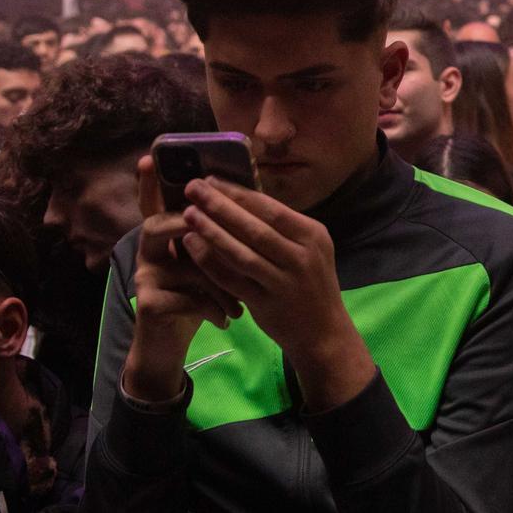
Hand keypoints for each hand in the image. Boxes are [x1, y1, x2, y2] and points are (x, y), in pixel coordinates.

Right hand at [121, 157, 242, 403]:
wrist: (172, 344)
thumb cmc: (197, 298)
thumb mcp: (208, 265)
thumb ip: (217, 237)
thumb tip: (249, 202)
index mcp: (164, 237)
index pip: (155, 204)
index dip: (150, 183)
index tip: (149, 158)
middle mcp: (148, 251)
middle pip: (160, 225)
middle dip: (199, 230)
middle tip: (226, 240)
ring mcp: (145, 277)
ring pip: (183, 264)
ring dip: (217, 282)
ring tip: (241, 300)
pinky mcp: (149, 304)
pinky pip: (186, 297)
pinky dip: (213, 308)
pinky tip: (228, 319)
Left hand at [176, 176, 374, 408]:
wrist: (324, 332)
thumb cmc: (311, 284)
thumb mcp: (310, 250)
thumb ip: (282, 228)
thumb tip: (241, 197)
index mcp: (313, 236)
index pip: (271, 208)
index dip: (238, 193)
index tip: (212, 180)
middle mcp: (302, 257)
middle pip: (254, 226)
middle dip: (220, 205)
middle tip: (192, 187)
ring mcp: (284, 282)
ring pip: (241, 252)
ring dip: (212, 231)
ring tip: (188, 213)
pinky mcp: (267, 304)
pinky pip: (232, 279)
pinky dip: (210, 261)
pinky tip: (192, 246)